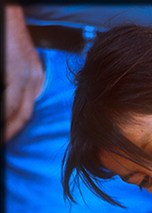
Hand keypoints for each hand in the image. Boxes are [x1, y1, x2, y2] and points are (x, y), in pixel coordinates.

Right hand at [5, 6, 44, 141]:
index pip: (25, 112)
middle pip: (21, 115)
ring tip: (0, 142)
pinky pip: (4, 100)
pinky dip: (1, 113)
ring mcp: (24, 73)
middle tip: (1, 146)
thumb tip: (8, 109)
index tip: (5, 141)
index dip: (13, 128)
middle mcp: (33, 77)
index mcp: (35, 78)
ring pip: (11, 110)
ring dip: (3, 126)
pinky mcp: (13, 69)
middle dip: (8, 132)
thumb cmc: (6, 34)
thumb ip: (15, 85)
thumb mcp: (15, 63)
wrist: (6, 7)